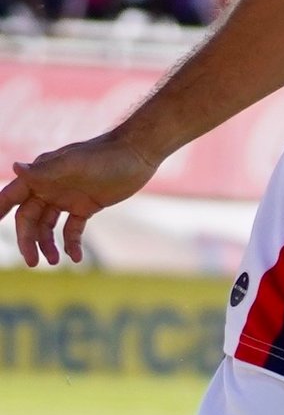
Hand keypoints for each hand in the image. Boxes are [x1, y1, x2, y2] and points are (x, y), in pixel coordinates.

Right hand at [0, 135, 159, 266]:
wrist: (140, 152)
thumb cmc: (106, 154)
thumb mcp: (76, 163)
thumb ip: (45, 170)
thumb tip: (14, 167)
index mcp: (42, 174)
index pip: (11, 196)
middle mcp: (51, 187)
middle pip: (28, 219)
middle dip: (28, 240)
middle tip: (33, 262)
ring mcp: (68, 198)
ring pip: (48, 227)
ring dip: (47, 245)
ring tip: (56, 261)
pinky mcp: (87, 206)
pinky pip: (72, 230)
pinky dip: (71, 244)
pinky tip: (76, 258)